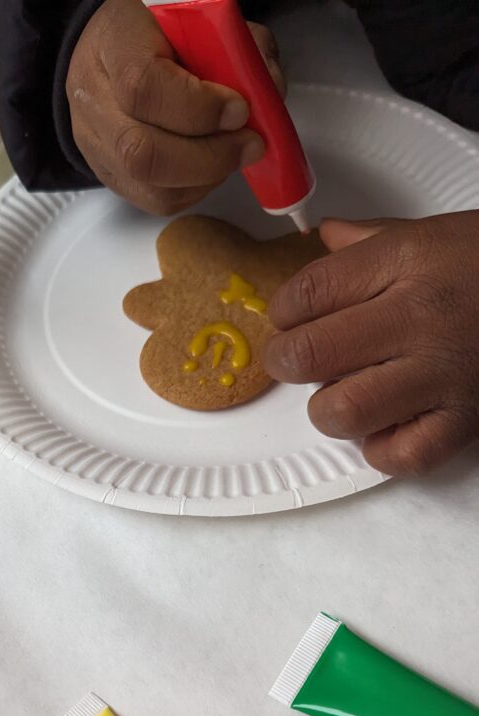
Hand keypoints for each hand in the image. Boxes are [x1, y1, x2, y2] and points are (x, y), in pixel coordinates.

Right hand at [66, 0, 283, 214]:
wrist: (105, 59)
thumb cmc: (156, 39)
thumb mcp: (197, 24)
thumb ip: (235, 49)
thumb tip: (267, 92)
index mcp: (113, 44)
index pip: (143, 86)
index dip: (198, 107)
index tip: (239, 109)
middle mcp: (94, 101)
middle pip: (142, 152)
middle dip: (210, 156)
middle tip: (249, 144)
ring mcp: (98, 147)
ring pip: (151, 187)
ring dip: (207, 177)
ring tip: (233, 154)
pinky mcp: (112, 179)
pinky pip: (158, 201)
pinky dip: (196, 189)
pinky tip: (210, 167)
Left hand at [261, 213, 478, 474]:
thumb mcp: (433, 234)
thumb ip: (369, 240)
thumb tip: (322, 237)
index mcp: (405, 262)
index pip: (305, 294)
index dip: (281, 312)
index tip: (288, 318)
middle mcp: (419, 318)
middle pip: (309, 355)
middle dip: (287, 361)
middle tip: (297, 360)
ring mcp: (442, 374)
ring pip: (343, 411)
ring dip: (330, 408)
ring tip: (345, 393)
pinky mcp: (464, 421)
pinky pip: (399, 454)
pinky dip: (381, 448)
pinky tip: (385, 424)